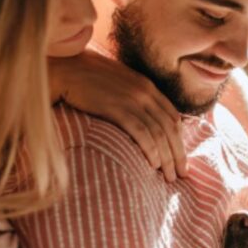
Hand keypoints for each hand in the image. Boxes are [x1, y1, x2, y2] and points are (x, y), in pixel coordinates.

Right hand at [47, 51, 185, 180]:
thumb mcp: (119, 84)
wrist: (65, 70)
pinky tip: (153, 165)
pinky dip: (150, 149)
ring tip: (169, 177)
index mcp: (147, 86)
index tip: (181, 158)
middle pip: (170, 127)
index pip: (173, 116)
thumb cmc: (87, 80)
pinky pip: (140, 132)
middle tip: (182, 174)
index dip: (180, 140)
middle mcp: (144, 92)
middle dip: (178, 153)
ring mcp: (131, 99)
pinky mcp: (116, 108)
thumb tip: (142, 120)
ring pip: (158, 132)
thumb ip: (133, 98)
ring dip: (166, 158)